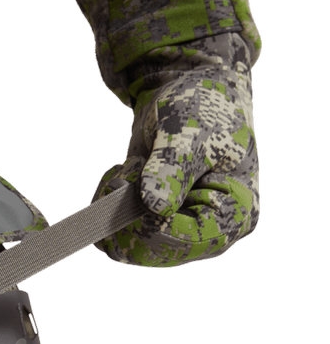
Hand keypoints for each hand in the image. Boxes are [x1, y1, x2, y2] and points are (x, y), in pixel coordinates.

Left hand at [96, 33, 257, 266]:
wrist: (190, 91)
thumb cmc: (204, 107)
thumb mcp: (189, 133)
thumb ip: (172, 170)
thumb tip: (155, 207)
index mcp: (236, 216)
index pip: (182, 244)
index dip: (145, 225)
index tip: (122, 188)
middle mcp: (208, 233)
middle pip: (149, 253)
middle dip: (125, 214)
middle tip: (127, 172)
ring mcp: (178, 231)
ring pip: (125, 246)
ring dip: (114, 208)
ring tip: (132, 168)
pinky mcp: (152, 224)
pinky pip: (114, 232)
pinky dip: (107, 205)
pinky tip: (125, 174)